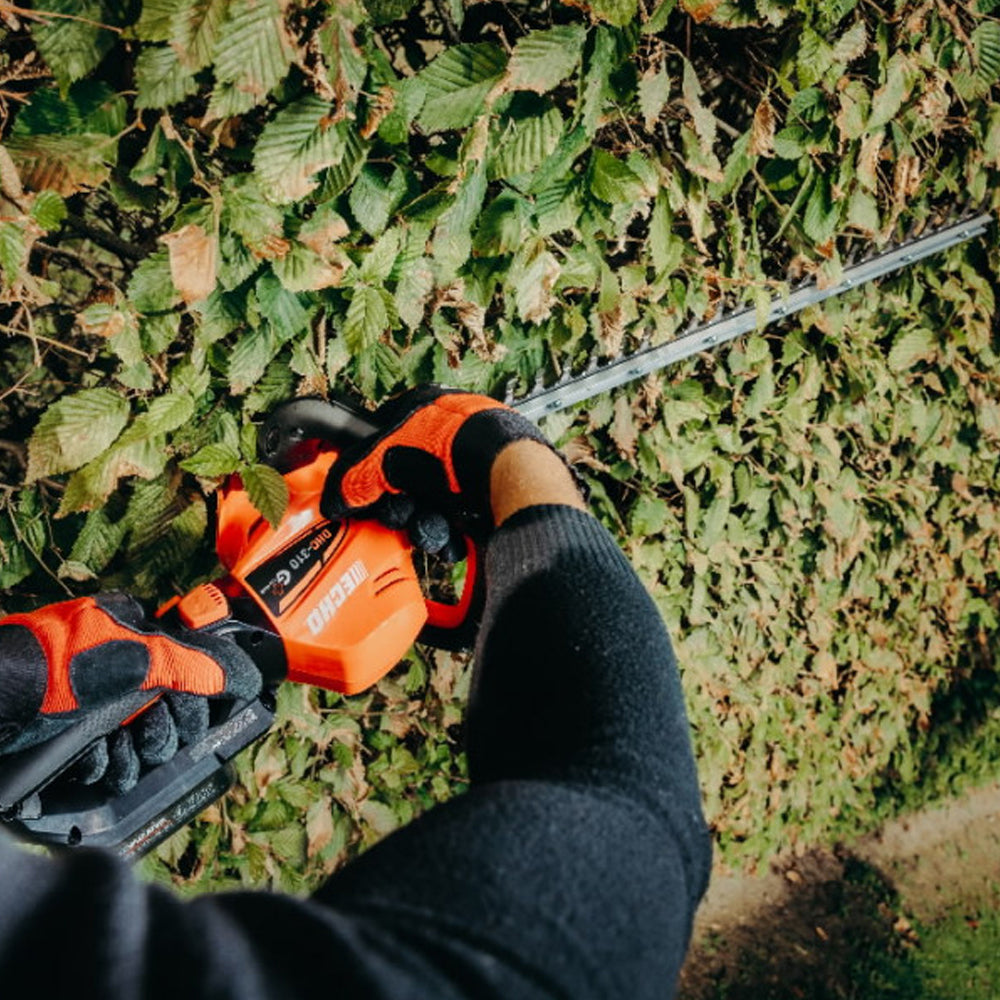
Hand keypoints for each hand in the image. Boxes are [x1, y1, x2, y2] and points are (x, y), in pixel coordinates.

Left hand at [0, 593, 260, 792]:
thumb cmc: (60, 669)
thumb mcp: (134, 658)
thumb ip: (194, 664)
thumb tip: (245, 675)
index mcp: (141, 635)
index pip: (197, 665)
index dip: (202, 696)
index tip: (201, 715)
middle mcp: (126, 668)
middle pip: (176, 709)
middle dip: (165, 729)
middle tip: (148, 730)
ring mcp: (102, 704)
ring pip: (146, 739)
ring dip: (135, 753)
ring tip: (115, 750)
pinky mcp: (80, 737)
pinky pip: (115, 758)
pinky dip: (106, 765)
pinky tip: (91, 760)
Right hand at [320, 385, 552, 541]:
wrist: (507, 473)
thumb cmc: (454, 446)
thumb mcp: (386, 457)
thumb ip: (355, 477)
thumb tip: (335, 498)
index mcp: (428, 407)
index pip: (385, 436)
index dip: (371, 468)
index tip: (363, 494)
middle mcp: (453, 431)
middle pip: (410, 478)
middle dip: (402, 505)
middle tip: (399, 515)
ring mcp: (475, 463)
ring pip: (435, 502)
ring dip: (425, 523)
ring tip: (429, 528)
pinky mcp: (492, 492)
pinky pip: (460, 518)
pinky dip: (452, 531)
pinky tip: (451, 536)